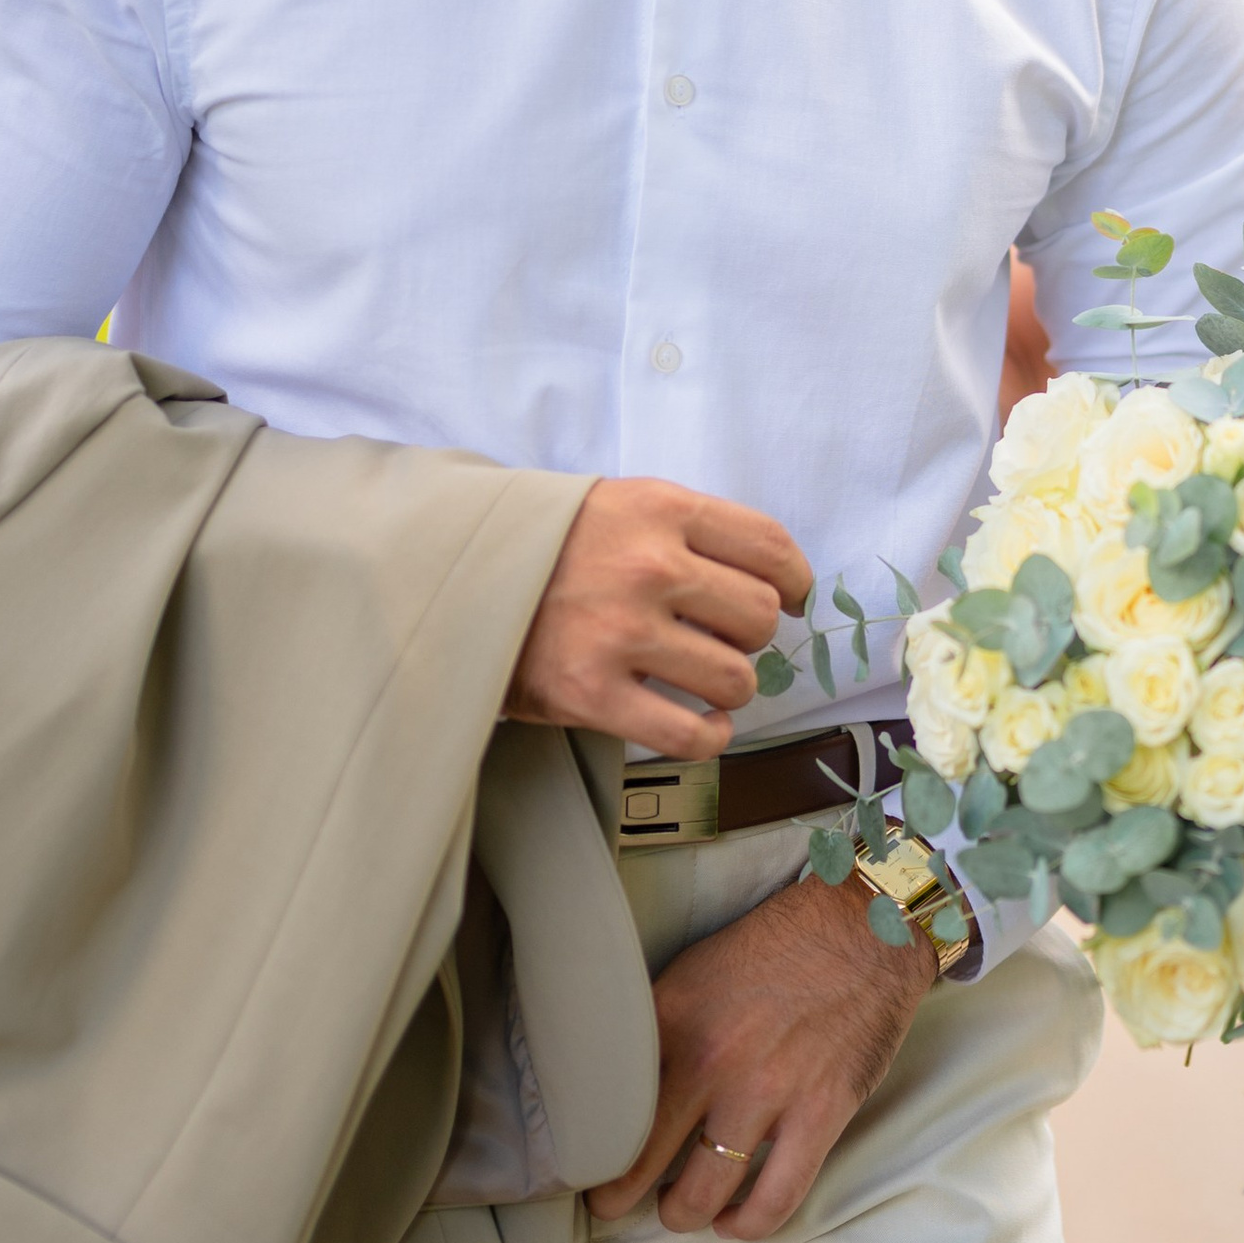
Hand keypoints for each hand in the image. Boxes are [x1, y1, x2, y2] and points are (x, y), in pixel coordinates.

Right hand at [507, 477, 809, 760]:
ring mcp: (620, 633)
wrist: (449, 577)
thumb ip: (689, 529)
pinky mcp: (591, 694)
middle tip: (722, 639)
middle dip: (752, 635)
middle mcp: (647, 566)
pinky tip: (700, 726)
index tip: (791, 598)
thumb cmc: (548, 545)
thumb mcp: (618, 504)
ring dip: (731, 687)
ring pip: (736, 678)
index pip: (769, 546)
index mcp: (659, 509)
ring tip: (703, 682)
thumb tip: (776, 582)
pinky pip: (690, 734)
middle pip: (760, 615)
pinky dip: (709, 737)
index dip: (795, 580)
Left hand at [585, 872, 934, 1238]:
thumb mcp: (694, 971)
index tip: (586, 1161)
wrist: (865, 927)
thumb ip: (657, 1028)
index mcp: (670, 1020)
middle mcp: (710, 1061)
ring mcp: (767, 1092)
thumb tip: (620, 1082)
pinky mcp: (821, 1112)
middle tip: (614, 1205)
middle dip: (618, 1199)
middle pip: (640, 1165)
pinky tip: (735, 1221)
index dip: (589, 1147)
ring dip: (684, 1214)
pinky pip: (776, 1197)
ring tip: (682, 1209)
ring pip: (702, 1194)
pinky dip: (749, 1224)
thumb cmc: (778, 946)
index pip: (607, 1104)